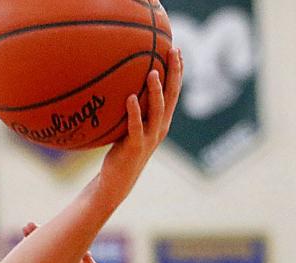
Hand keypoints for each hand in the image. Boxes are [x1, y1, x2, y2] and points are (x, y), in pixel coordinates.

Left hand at [95, 48, 182, 204]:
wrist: (116, 180)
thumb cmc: (120, 151)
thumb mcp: (128, 127)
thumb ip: (131, 109)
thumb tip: (118, 84)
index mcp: (161, 121)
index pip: (174, 91)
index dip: (178, 71)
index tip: (177, 49)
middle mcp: (160, 127)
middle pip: (173, 96)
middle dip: (175, 73)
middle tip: (173, 50)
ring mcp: (149, 137)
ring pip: (158, 110)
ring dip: (156, 90)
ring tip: (152, 71)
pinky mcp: (135, 146)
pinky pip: (136, 126)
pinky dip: (134, 112)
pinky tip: (130, 98)